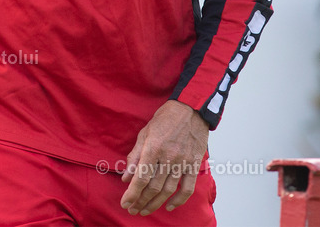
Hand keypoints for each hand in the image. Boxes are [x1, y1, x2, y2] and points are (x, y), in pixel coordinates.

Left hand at [120, 99, 208, 215]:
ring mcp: (183, 161)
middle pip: (154, 187)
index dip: (132, 193)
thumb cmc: (164, 119)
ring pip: (169, 190)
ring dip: (156, 203)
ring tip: (145, 210)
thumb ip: (135, 156)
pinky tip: (169, 206)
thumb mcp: (144, 133)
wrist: (190, 109)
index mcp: (154, 147)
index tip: (125, 203)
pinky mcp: (194, 164)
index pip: (141, 177)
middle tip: (133, 209)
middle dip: (141, 201)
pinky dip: (179, 200)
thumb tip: (126, 177)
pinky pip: (188, 187)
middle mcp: (169, 157)